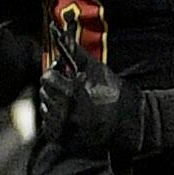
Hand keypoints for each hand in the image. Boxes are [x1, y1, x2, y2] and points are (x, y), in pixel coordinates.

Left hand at [35, 23, 132, 165]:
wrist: (128, 124)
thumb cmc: (114, 94)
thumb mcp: (97, 70)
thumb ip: (75, 53)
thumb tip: (61, 33)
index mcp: (71, 93)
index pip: (47, 77)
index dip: (56, 73)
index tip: (65, 74)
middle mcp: (64, 113)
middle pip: (44, 92)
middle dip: (55, 87)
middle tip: (72, 88)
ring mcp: (62, 129)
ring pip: (45, 109)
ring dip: (55, 104)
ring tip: (75, 104)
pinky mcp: (62, 141)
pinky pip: (48, 126)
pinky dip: (57, 121)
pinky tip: (73, 118)